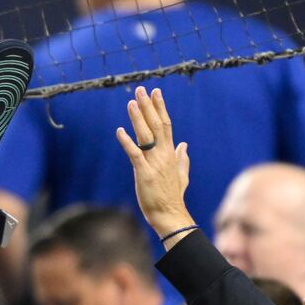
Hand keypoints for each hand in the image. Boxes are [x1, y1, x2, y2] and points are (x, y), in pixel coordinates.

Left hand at [116, 86, 194, 238]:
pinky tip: (120, 131)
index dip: (160, 108)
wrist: (170, 214)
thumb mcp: (182, 174)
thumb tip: (184, 144)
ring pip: (146, 136)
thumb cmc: (173, 196)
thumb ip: (183, 158)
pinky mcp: (144, 174)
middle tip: (141, 89)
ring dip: (138, 118)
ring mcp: (154, 163)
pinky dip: (127, 142)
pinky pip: (134, 154)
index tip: (156, 92)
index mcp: (171, 153)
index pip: (166, 125)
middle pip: (156, 125)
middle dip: (148, 106)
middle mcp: (163, 154)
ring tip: (131, 102)